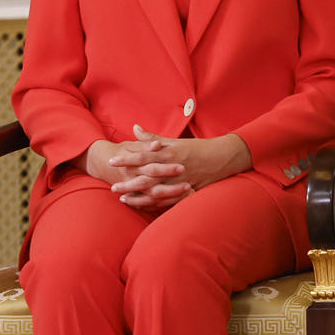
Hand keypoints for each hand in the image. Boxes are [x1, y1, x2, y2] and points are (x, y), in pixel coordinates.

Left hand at [93, 128, 250, 210]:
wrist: (223, 158)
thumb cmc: (197, 148)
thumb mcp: (175, 141)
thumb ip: (152, 137)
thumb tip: (134, 128)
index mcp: (169, 153)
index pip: (143, 155)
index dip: (127, 159)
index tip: (112, 160)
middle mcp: (173, 167)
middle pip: (146, 177)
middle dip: (129, 182)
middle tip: (113, 186)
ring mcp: (180, 181)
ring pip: (156, 191)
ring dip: (139, 197)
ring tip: (123, 200)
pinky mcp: (186, 191)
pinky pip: (168, 200)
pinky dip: (155, 205)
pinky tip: (143, 207)